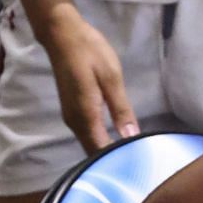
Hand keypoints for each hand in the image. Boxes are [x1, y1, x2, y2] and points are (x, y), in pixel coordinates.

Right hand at [43, 7, 137, 150]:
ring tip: (132, 155)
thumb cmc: (90, 53)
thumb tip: (130, 136)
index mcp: (85, 115)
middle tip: (139, 164)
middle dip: (112, 160)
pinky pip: (86, 132)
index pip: (99, 149)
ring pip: (89, 142)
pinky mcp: (72, 110)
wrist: (63, 36)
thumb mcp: (111, 79)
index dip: (116, 161)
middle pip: (92, 150)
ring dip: (106, 150)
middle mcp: (74, 121)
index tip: (137, 166)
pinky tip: (117, 139)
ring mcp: (71, 116)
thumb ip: (121, 109)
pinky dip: (100, 139)